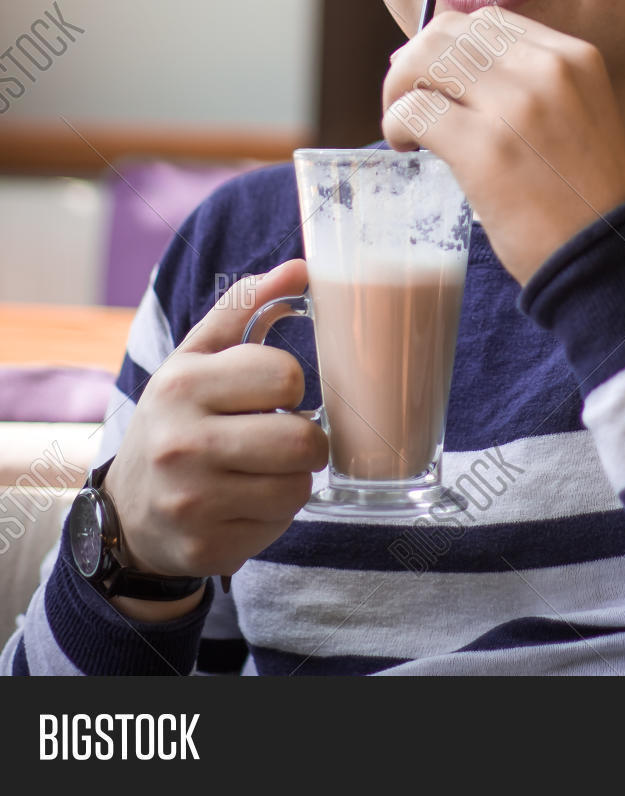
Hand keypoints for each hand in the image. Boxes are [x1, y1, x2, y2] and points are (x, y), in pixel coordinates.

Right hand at [102, 260, 329, 586]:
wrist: (127, 511)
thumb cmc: (177, 419)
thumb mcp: (195, 358)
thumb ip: (245, 306)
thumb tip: (302, 267)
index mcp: (182, 385)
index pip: (284, 376)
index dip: (289, 385)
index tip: (270, 394)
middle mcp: (181, 444)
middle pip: (302, 440)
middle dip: (305, 438)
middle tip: (283, 436)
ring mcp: (192, 503)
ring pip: (298, 486)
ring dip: (293, 477)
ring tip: (263, 469)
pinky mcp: (206, 549)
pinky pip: (279, 526)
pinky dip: (274, 514)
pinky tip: (244, 503)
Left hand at [382, 8, 624, 282]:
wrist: (608, 258)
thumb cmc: (584, 197)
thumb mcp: (576, 115)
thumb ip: (528, 85)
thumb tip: (447, 68)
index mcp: (573, 57)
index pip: (488, 21)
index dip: (449, 42)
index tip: (434, 75)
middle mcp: (547, 69)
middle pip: (449, 32)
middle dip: (415, 61)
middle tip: (407, 100)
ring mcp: (516, 106)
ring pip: (423, 59)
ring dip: (399, 89)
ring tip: (405, 125)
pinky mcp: (485, 149)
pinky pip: (414, 110)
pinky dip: (396, 124)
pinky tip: (407, 147)